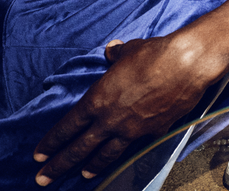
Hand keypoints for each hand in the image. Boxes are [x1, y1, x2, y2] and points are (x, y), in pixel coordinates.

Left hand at [34, 36, 223, 185]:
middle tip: (44, 178)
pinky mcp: (154, 131)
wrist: (188, 63)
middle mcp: (111, 119)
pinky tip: (126, 155)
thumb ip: (116, 55)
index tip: (40, 154)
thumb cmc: (156, 54)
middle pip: (80, 148)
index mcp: (98, 99)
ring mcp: (133, 129)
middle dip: (59, 165)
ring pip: (106, 154)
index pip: (68, 126)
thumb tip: (112, 50)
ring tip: (83, 175)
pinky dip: (128, 152)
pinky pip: (136, 145)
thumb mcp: (130, 50)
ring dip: (92, 166)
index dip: (52, 142)